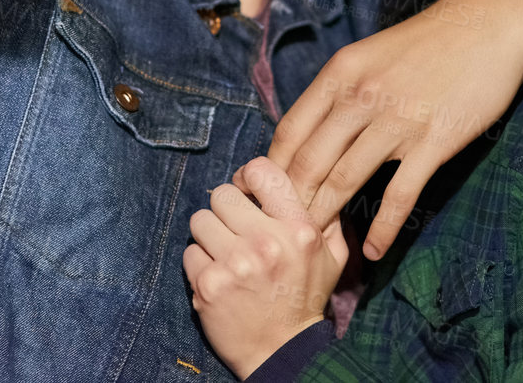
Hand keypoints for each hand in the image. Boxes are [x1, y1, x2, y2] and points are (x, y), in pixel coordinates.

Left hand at [183, 158, 349, 379]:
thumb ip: (327, 216)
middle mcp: (267, 242)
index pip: (261, 170)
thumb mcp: (333, 256)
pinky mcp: (208, 285)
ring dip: (209, 235)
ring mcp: (235, 264)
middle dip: (225, 211)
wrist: (283, 352)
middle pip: (222, 194)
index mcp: (299, 229)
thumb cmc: (305, 299)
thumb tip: (312, 181)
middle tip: (234, 230)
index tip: (246, 192)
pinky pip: (189, 251)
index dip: (247, 176)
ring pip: (200, 220)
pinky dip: (199, 263)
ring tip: (224, 254)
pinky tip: (216, 276)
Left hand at [267, 0, 522, 259]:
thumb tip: (310, 133)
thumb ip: (341, 90)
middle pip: (309, 162)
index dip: (270, 172)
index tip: (263, 199)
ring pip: (345, 181)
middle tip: (280, 235)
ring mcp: (399, 119)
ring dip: (326, 220)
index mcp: (342, 72)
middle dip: (290, 204)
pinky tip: (373, 250)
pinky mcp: (435, 140)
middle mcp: (362, 95)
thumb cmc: (431, 42)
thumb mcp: (372, 54)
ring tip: (315, 249)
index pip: (290, 132)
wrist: (492, 23)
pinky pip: (400, 195)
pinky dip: (383, 229)